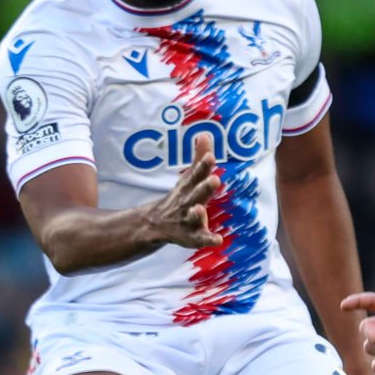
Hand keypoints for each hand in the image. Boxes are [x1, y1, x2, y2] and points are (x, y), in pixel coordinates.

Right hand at [144, 132, 222, 249]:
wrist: (156, 224)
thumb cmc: (181, 198)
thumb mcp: (189, 178)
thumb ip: (199, 159)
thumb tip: (205, 134)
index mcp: (189, 187)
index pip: (196, 174)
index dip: (203, 166)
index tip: (211, 157)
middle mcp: (188, 202)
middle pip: (196, 193)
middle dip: (205, 187)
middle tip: (215, 180)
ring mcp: (187, 219)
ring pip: (192, 217)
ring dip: (197, 214)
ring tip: (200, 210)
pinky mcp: (189, 236)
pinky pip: (198, 239)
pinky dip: (207, 240)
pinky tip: (218, 240)